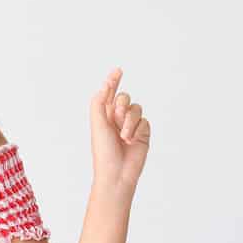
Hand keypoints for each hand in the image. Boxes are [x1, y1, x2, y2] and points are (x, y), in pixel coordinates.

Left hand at [89, 67, 150, 192]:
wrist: (117, 172)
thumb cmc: (103, 151)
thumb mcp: (97, 123)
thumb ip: (99, 102)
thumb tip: (106, 84)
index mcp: (103, 115)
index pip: (109, 93)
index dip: (113, 81)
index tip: (118, 70)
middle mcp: (117, 118)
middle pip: (124, 98)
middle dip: (121, 105)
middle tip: (116, 117)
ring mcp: (130, 125)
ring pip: (136, 108)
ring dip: (129, 120)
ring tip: (124, 136)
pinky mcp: (142, 132)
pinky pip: (144, 120)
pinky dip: (137, 129)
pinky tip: (131, 140)